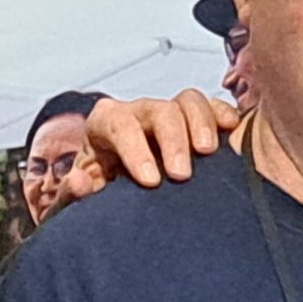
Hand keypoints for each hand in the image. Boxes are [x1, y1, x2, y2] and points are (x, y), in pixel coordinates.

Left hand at [71, 89, 237, 197]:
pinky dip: (223, 114)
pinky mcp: (196, 123)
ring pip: (188, 101)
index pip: (119, 124)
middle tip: (181, 175)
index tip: (150, 181)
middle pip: (159, 110)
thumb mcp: (73, 200)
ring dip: (201, 123)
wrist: (117, 195)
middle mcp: (139, 113)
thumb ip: (70, 195)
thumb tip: (81, 183)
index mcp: (106, 124)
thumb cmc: (97, 194)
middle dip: (172, 140)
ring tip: (208, 152)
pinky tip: (232, 128)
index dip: (135, 149)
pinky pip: (213, 107)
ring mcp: (170, 115)